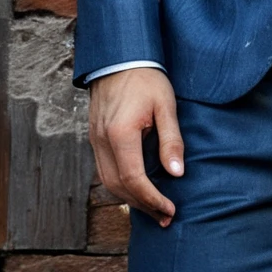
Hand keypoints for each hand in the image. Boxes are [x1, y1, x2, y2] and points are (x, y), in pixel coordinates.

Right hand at [88, 67, 184, 226]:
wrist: (119, 55)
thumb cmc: (146, 77)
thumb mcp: (166, 105)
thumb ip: (171, 140)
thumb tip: (177, 173)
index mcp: (120, 134)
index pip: (134, 179)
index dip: (152, 199)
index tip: (170, 209)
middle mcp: (102, 141)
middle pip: (119, 187)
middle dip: (142, 205)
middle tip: (165, 216)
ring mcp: (95, 139)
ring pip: (108, 181)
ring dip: (130, 198)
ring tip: (153, 208)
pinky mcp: (95, 136)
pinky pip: (104, 169)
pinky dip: (121, 184)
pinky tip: (137, 187)